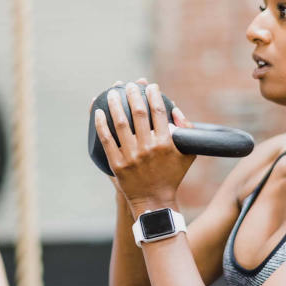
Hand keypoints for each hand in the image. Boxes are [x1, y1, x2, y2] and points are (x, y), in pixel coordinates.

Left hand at [93, 81, 196, 217]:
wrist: (154, 201)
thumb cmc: (172, 176)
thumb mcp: (187, 154)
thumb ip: (186, 131)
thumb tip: (176, 109)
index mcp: (165, 143)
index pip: (158, 112)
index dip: (154, 95)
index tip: (150, 86)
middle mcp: (148, 148)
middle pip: (138, 113)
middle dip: (133, 94)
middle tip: (129, 85)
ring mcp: (131, 156)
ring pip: (120, 123)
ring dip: (115, 104)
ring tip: (112, 92)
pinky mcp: (117, 164)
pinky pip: (106, 139)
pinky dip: (100, 124)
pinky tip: (98, 111)